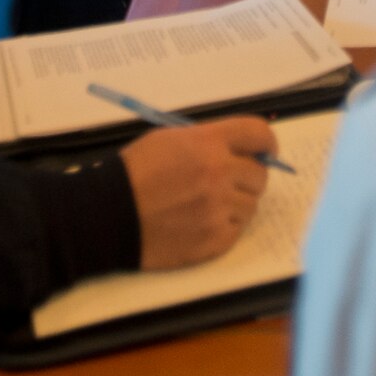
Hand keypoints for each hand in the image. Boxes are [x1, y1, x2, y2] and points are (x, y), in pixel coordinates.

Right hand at [122, 119, 275, 269]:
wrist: (109, 215)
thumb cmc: (135, 172)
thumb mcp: (170, 139)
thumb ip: (209, 141)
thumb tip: (241, 150)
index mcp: (209, 143)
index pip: (259, 135)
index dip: (267, 142)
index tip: (266, 150)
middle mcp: (220, 174)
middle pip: (260, 174)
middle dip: (248, 176)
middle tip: (228, 181)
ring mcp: (219, 210)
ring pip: (251, 205)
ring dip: (236, 203)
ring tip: (206, 203)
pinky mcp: (215, 240)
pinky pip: (237, 230)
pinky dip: (224, 226)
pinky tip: (200, 221)